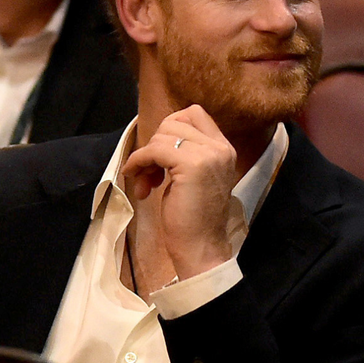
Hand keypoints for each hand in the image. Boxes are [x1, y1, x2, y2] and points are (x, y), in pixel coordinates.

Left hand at [121, 105, 237, 278]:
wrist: (201, 248)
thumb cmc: (192, 219)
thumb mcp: (192, 177)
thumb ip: (183, 154)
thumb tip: (156, 139)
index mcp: (223, 149)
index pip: (194, 114)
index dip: (169, 128)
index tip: (158, 155)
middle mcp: (220, 148)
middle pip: (174, 121)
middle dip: (154, 144)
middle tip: (148, 173)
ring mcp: (209, 155)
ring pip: (163, 134)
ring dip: (145, 158)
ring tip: (145, 184)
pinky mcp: (192, 165)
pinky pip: (154, 150)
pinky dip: (139, 161)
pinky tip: (139, 182)